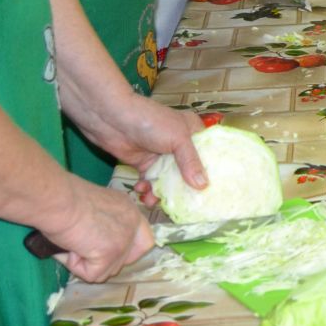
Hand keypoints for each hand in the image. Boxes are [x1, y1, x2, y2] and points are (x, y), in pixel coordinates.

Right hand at [38, 181, 154, 281]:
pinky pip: (92, 275)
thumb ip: (104, 224)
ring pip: (106, 270)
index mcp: (130, 211)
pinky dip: (76, 266)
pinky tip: (70, 247)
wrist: (58, 200)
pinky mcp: (109, 255)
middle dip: (102, 261)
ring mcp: (123, 241)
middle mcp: (132, 225)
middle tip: (82, 247)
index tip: (108, 250)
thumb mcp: (95, 208)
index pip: (144, 241)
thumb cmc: (66, 199)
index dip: (128, 251)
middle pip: (125, 260)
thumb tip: (93, 244)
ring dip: (85, 262)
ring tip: (72, 241)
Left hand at [67, 92, 209, 204]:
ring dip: (161, 192)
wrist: (112, 120)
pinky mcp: (145, 165)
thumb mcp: (177, 139)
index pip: (208, 155)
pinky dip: (147, 190)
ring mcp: (162, 156)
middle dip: (184, 189)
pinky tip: (141, 192)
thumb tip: (203, 186)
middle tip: (182, 206)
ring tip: (153, 200)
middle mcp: (180, 146)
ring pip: (169, 181)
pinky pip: (152, 183)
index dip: (211, 174)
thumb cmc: (150, 122)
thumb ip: (191, 163)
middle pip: (189, 173)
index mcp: (193, 132)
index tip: (213, 193)